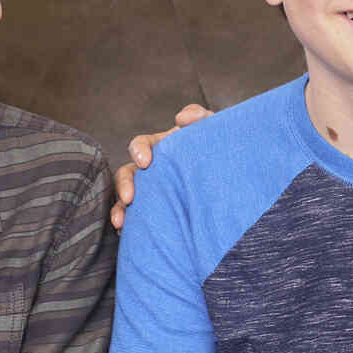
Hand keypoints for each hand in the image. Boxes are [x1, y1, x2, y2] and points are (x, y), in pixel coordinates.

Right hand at [109, 104, 211, 227]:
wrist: (233, 174)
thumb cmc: (218, 147)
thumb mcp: (212, 128)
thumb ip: (199, 116)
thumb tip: (181, 118)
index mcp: (161, 148)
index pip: (140, 145)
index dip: (138, 151)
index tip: (145, 162)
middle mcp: (152, 171)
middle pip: (127, 174)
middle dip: (123, 185)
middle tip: (129, 198)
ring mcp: (153, 192)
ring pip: (126, 200)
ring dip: (119, 209)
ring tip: (121, 223)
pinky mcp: (158, 213)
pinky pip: (138, 220)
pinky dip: (132, 228)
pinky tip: (132, 236)